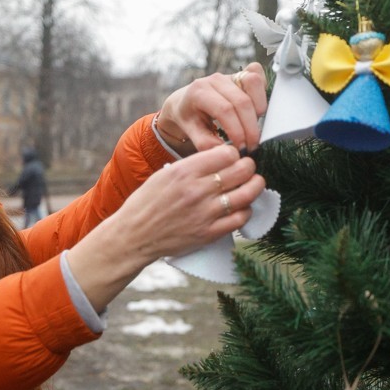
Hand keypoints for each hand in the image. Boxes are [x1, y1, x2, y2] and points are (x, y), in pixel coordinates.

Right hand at [65, 144, 264, 311]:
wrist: (134, 235)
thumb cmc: (147, 203)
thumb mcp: (165, 174)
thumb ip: (193, 165)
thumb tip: (222, 157)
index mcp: (184, 171)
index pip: (227, 153)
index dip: (234, 153)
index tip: (233, 157)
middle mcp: (197, 190)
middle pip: (242, 170)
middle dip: (249, 166)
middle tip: (247, 169)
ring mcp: (205, 213)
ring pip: (247, 193)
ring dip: (255, 186)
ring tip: (253, 184)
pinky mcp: (209, 233)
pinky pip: (240, 218)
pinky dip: (246, 210)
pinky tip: (241, 206)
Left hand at [156, 63, 267, 154]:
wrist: (185, 101)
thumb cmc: (188, 117)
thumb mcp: (190, 132)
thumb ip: (206, 143)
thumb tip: (227, 152)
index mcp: (199, 92)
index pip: (225, 110)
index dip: (237, 131)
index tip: (241, 148)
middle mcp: (215, 80)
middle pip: (242, 101)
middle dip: (250, 128)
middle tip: (251, 146)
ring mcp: (229, 75)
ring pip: (253, 83)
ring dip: (259, 108)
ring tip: (252, 126)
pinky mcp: (240, 74)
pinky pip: (257, 74)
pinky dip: (261, 91)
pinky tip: (256, 110)